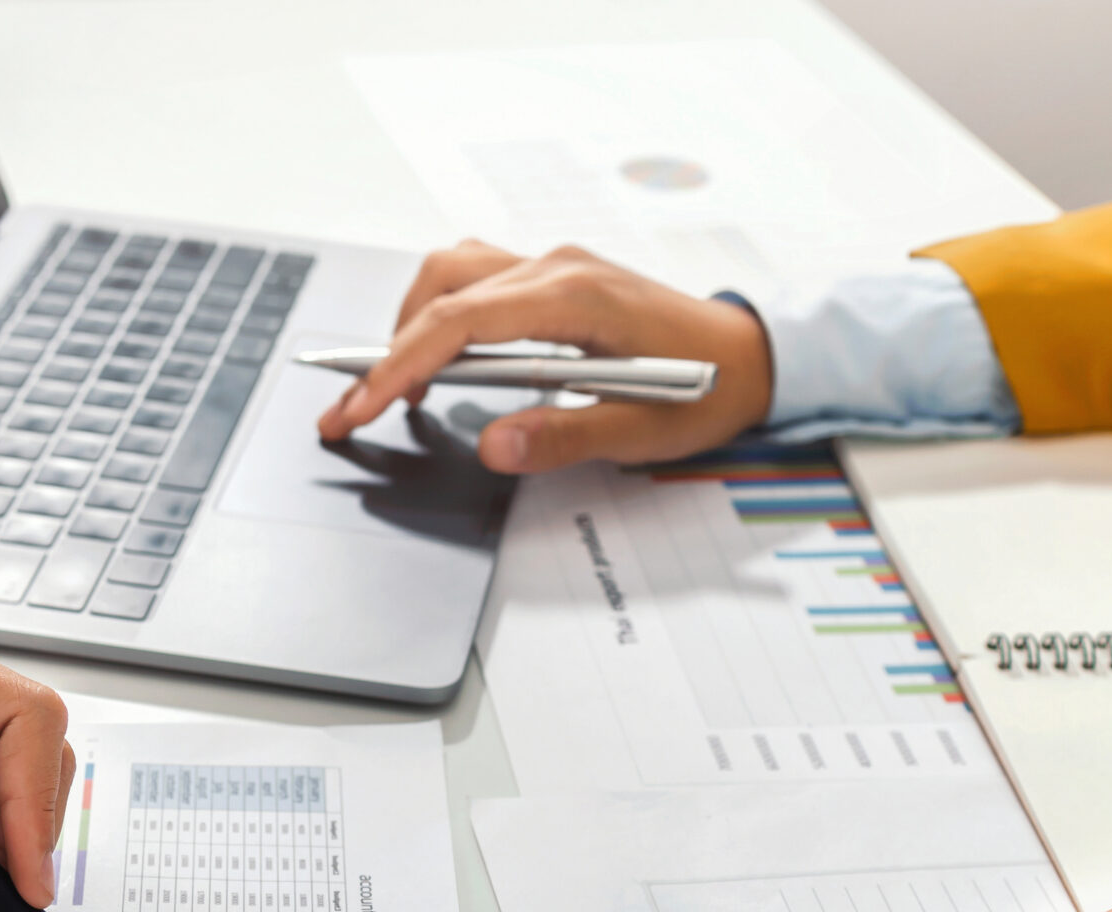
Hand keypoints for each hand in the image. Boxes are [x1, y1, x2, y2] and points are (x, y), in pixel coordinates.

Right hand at [315, 241, 773, 472]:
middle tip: (359, 410)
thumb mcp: (640, 431)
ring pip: (453, 272)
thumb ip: (562, 439)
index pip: (459, 321)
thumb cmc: (706, 389)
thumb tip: (494, 446)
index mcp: (576, 297)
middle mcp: (558, 267)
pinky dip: (442, 315)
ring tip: (394, 388)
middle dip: (388, 348)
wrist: (752, 356)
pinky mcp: (555, 279)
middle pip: (442, 284)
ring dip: (413, 324)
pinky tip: (438, 361)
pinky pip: (478, 280)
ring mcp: (555, 266)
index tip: (359, 407)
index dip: (397, 365)